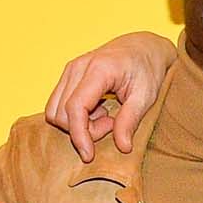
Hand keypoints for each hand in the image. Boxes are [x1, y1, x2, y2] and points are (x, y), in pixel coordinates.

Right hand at [43, 31, 177, 159]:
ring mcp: (70, 69)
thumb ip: (130, 121)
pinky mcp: (69, 75)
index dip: (79, 135)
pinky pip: (59, 104)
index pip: (75, 108)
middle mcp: (78, 67)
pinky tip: (98, 111)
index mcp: (99, 69)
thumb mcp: (146, 96)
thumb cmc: (148, 69)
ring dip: (77, 124)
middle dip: (83, 130)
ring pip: (55, 110)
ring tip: (105, 118)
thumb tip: (122, 147)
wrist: (144, 46)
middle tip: (112, 125)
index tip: (89, 155)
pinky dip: (75, 116)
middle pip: (62, 112)